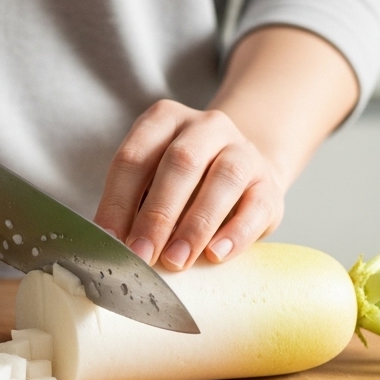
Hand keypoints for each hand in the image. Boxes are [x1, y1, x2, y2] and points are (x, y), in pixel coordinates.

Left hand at [94, 100, 285, 269]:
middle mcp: (206, 126)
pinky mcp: (269, 182)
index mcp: (165, 119)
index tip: (109, 240)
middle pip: (180, 163)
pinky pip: (256, 205)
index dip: (118, 200)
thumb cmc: (184, 183)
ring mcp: (243, 150)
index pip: (135, 157)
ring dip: (195, 224)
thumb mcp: (152, 180)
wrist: (242, 175)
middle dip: (157, 214)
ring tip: (176, 260)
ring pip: (224, 178)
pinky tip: (216, 255)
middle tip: (141, 254)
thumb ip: (132, 204)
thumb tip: (111, 243)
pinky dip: (235, 233)